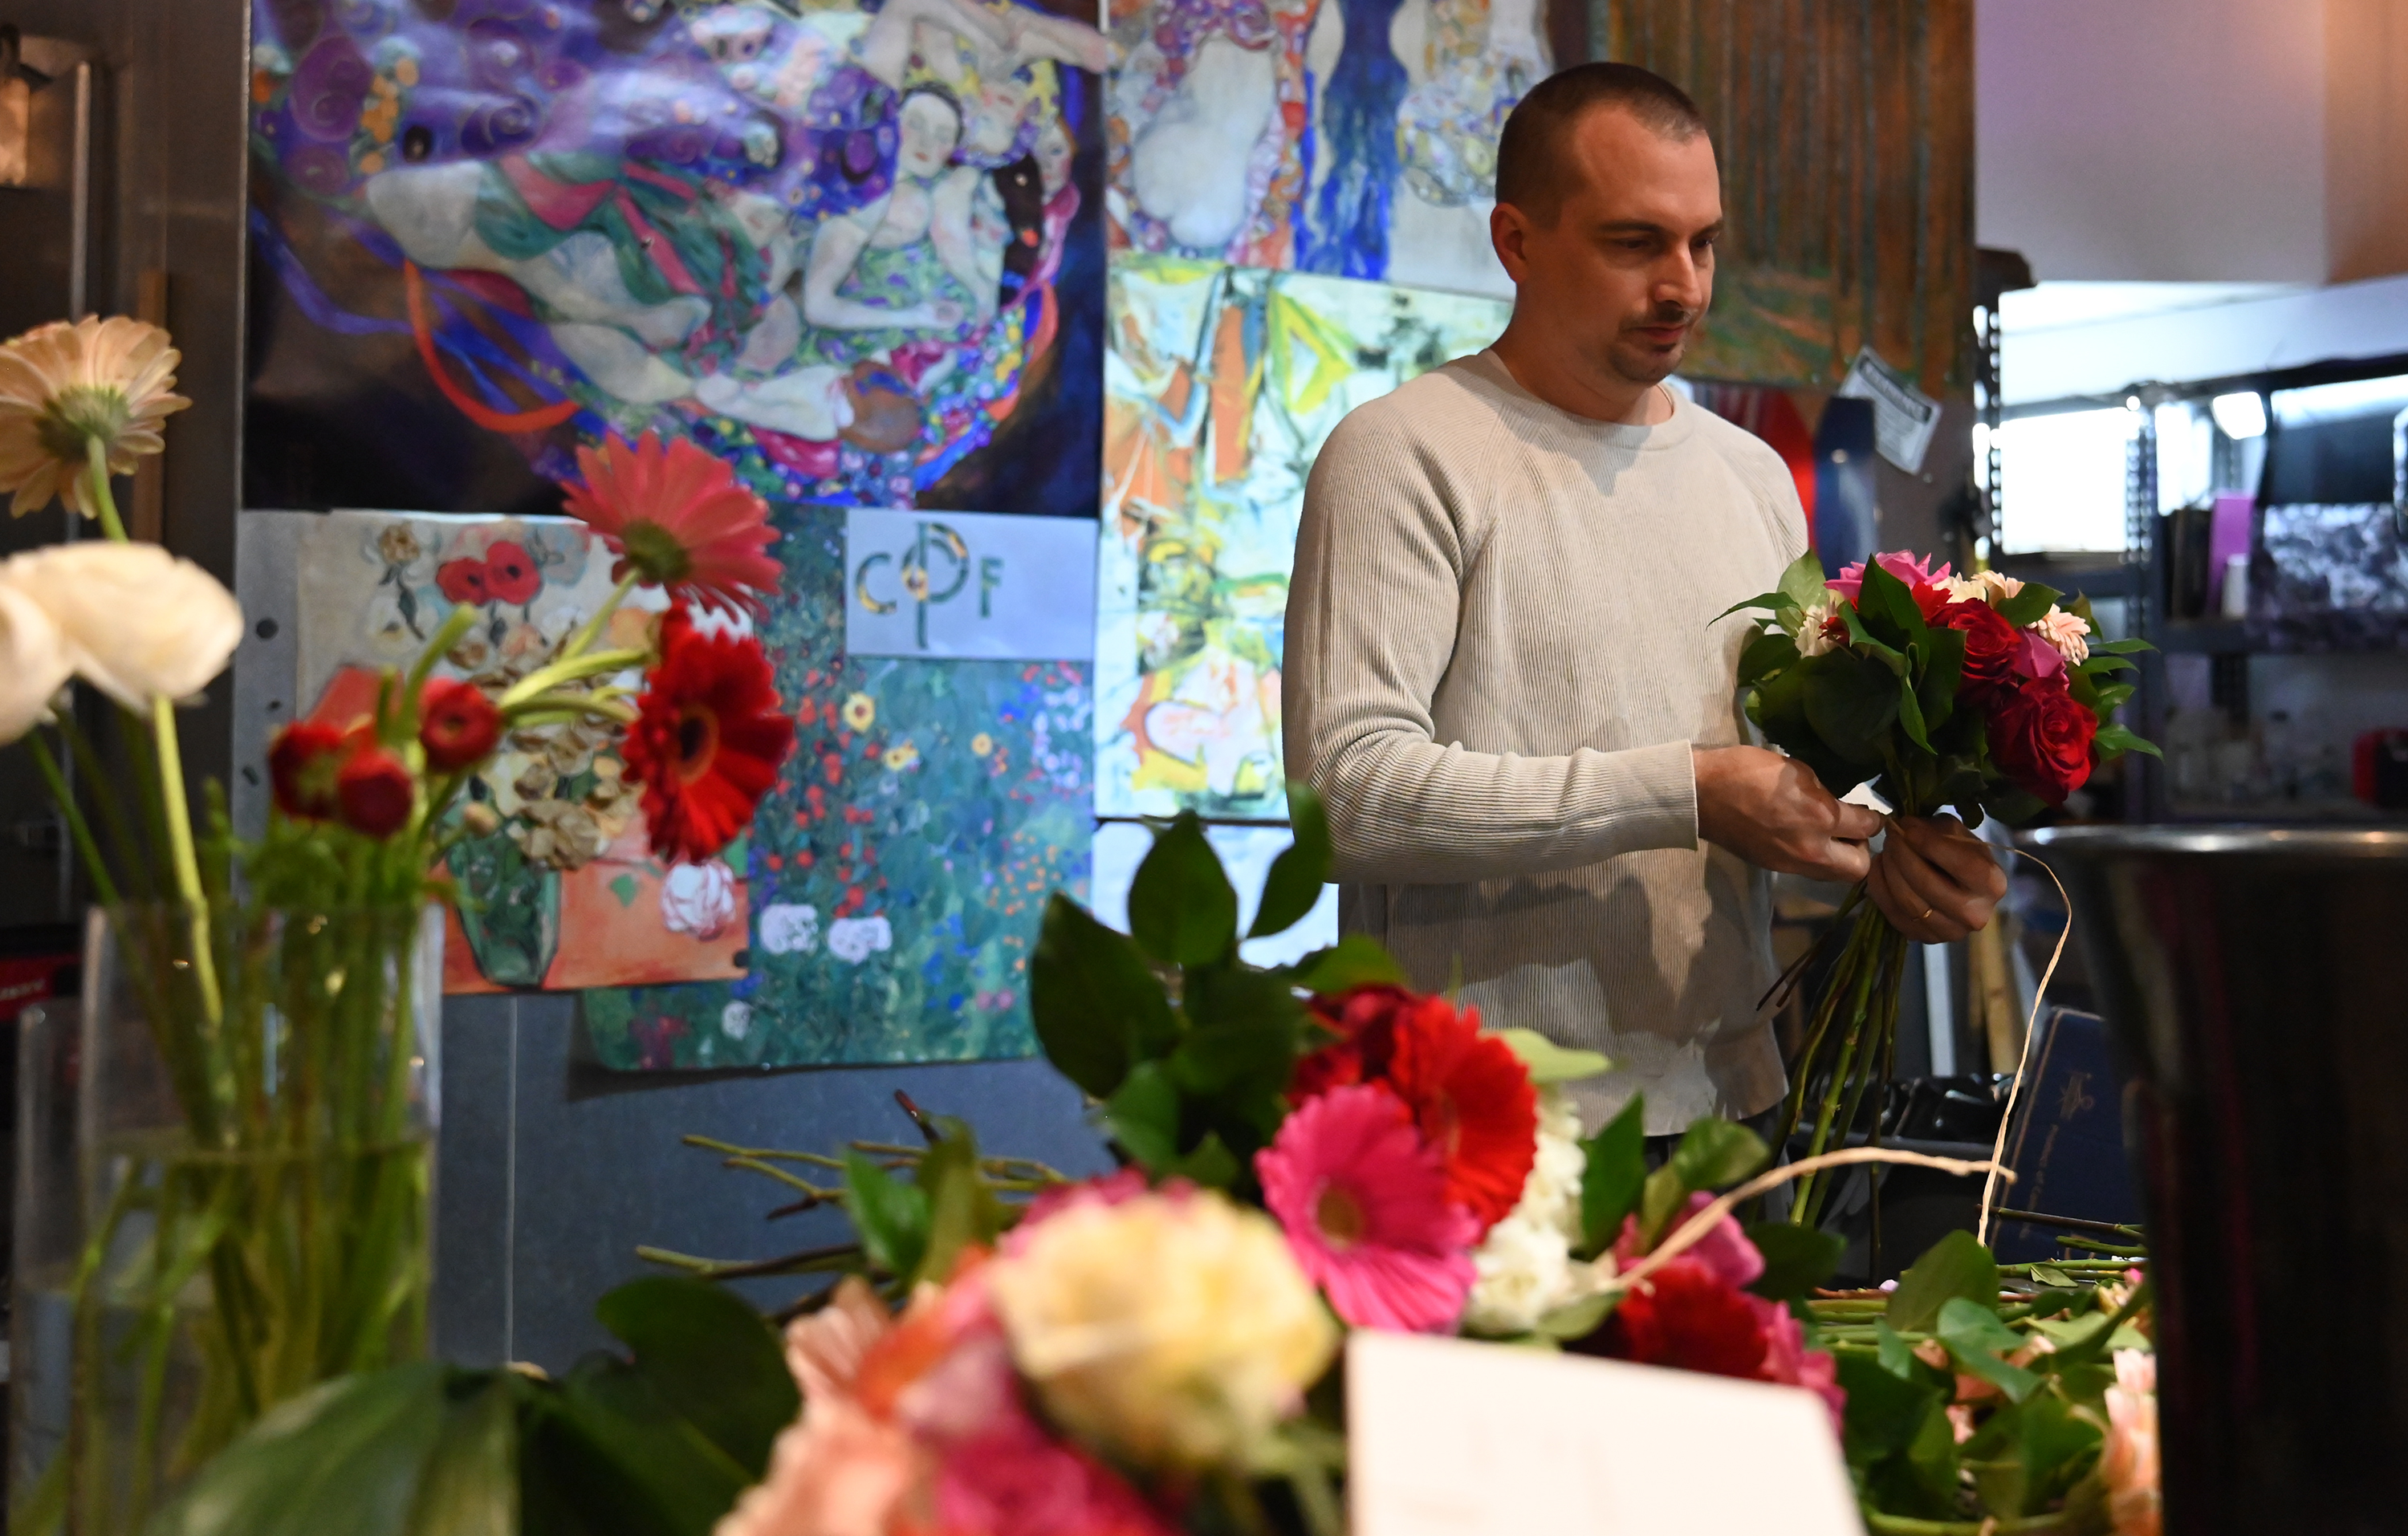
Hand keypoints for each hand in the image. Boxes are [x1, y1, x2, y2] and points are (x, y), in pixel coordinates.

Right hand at [1692, 745, 1881, 882]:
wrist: (1703, 794)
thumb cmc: (1749, 771)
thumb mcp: (1798, 771)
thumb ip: (1824, 794)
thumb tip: (1837, 804)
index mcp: (1821, 816)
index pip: (1869, 827)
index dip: (1874, 817)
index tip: (1867, 812)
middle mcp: (1813, 847)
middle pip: (1860, 866)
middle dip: (1861, 848)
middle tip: (1850, 830)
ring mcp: (1793, 863)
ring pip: (1835, 874)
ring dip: (1838, 857)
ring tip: (1827, 836)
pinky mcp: (1776, 868)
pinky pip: (1809, 869)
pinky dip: (1814, 857)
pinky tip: (1802, 838)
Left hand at [1868, 814, 2006, 942]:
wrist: (1964, 889)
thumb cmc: (1963, 855)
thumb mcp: (1957, 834)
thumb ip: (1934, 828)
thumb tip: (1905, 827)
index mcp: (1991, 884)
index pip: (1961, 864)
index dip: (1929, 844)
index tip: (1907, 827)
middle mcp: (1975, 914)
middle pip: (1927, 884)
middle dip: (1902, 854)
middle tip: (1891, 836)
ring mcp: (1949, 932)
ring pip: (1907, 902)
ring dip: (1889, 870)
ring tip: (1885, 850)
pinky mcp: (1925, 939)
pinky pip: (1893, 913)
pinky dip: (1880, 887)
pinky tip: (1879, 867)